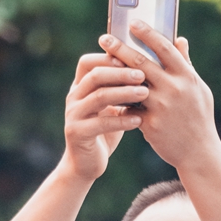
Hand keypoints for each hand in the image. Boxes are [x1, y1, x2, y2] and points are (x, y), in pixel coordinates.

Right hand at [61, 53, 147, 181]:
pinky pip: (100, 124)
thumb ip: (121, 88)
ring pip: (99, 97)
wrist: (86, 163)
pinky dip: (121, 121)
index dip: (107, 57)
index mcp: (80, 86)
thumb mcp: (113, 106)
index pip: (87, 62)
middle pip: (95, 76)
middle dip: (120, 73)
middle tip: (142, 75)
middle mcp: (73, 97)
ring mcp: (73, 114)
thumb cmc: (105, 130)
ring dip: (124, 93)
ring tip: (145, 93)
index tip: (131, 58)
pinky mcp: (77, 133)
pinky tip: (139, 121)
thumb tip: (148, 65)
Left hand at [98, 21, 218, 170]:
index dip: (148, 33)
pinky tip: (106, 96)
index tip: (133, 23)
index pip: (165, 48)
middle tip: (103, 38)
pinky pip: (128, 109)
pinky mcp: (151, 125)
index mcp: (187, 77)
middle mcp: (175, 89)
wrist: (199, 153)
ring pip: (130, 86)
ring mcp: (162, 107)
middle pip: (142, 62)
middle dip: (120, 48)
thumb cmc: (199, 117)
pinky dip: (118, 103)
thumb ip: (186, 64)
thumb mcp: (198, 89)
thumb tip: (180, 39)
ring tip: (98, 65)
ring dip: (113, 74)